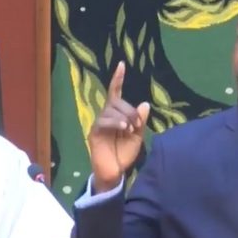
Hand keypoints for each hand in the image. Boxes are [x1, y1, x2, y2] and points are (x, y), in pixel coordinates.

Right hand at [88, 61, 149, 192]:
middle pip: (116, 101)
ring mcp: (99, 124)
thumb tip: (144, 103)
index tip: (122, 64)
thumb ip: (140, 121)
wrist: (114, 172)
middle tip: (138, 124)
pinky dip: (115, 122)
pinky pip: (103, 121)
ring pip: (110, 110)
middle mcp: (106, 117)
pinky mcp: (94, 133)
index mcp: (116, 115)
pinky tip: (124, 128)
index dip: (118, 79)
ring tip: (131, 129)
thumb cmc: (124, 155)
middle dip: (130, 110)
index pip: (115, 93)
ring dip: (124, 117)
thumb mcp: (137, 137)